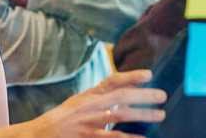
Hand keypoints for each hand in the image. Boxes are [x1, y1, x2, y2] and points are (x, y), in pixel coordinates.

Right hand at [27, 70, 166, 136]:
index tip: (149, 74)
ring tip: (160, 115)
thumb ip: (102, 94)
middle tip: (162, 96)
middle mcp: (91, 106)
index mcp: (90, 95)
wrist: (43, 134)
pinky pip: (113, 137)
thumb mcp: (82, 100)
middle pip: (121, 97)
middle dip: (143, 96)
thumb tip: (127, 85)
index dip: (131, 76)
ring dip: (142, 115)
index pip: (112, 81)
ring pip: (121, 116)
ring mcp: (91, 123)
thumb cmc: (66, 117)